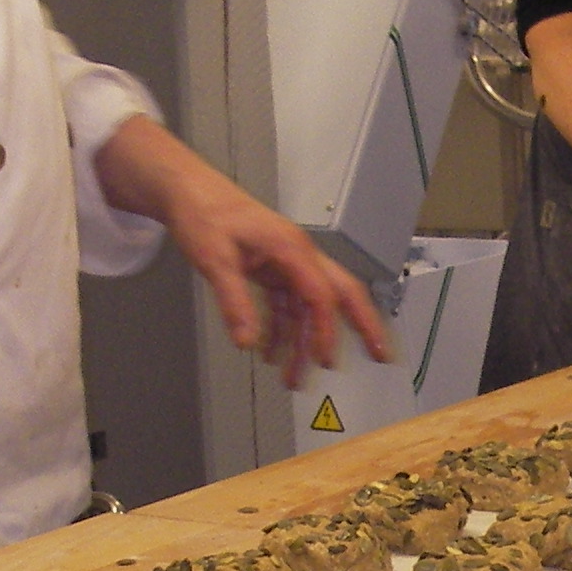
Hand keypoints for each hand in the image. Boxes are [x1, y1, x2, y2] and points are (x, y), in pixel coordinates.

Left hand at [167, 174, 391, 387]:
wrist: (190, 191)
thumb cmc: (205, 213)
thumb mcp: (215, 260)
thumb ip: (235, 303)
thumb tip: (248, 341)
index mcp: (291, 248)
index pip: (321, 295)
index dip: (325, 330)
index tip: (323, 359)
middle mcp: (298, 256)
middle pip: (341, 294)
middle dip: (363, 327)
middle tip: (382, 356)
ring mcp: (288, 264)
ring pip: (309, 310)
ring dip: (304, 344)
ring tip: (295, 379)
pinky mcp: (274, 271)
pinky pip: (287, 307)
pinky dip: (282, 332)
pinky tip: (271, 354)